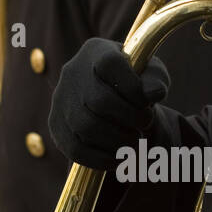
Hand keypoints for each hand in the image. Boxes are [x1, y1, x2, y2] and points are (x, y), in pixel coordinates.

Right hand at [48, 37, 169, 169]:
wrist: (106, 94)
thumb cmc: (132, 80)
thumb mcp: (148, 72)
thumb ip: (155, 78)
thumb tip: (154, 93)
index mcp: (96, 52)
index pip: (110, 64)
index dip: (133, 87)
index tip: (148, 101)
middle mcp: (72, 73)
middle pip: (99, 101)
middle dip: (131, 118)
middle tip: (146, 124)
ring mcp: (60, 101)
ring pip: (86, 128)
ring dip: (118, 141)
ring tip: (135, 142)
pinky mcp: (56, 126)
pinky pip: (75, 149)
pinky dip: (102, 159)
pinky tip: (119, 157)